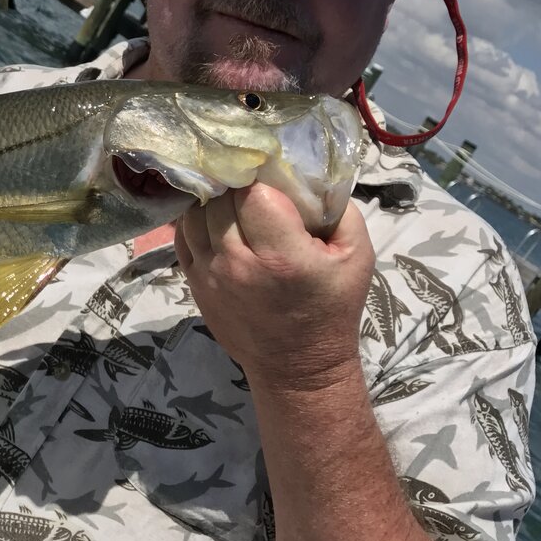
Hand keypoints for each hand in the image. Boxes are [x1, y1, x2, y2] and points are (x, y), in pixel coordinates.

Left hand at [175, 183, 373, 390]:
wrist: (296, 364)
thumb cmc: (331, 308)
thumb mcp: (356, 256)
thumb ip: (337, 209)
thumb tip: (307, 175)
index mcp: (282, 256)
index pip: (254, 194)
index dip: (264, 183)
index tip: (275, 185)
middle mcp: (239, 264)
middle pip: (222, 201)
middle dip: (240, 190)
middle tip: (257, 192)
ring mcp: (210, 275)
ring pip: (196, 215)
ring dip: (215, 203)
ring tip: (236, 206)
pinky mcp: (194, 284)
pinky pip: (183, 237)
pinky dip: (195, 222)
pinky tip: (215, 221)